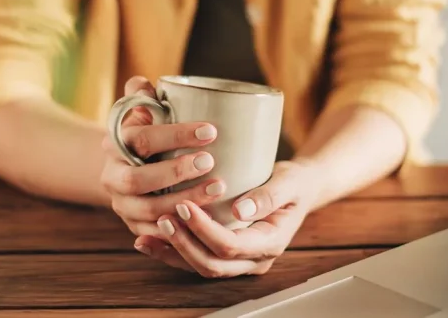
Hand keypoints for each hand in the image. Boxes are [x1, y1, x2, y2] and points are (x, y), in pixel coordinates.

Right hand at [100, 76, 227, 237]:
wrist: (127, 169)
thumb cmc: (147, 134)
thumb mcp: (142, 113)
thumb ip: (143, 97)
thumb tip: (142, 84)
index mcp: (114, 144)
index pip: (141, 139)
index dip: (175, 135)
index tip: (210, 131)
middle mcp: (111, 176)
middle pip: (138, 179)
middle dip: (175, 172)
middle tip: (210, 162)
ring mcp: (122, 204)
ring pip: (149, 209)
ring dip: (184, 200)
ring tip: (218, 189)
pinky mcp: (135, 226)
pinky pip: (154, 233)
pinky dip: (179, 228)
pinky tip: (205, 221)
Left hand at [133, 161, 313, 276]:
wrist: (299, 189)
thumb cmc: (294, 182)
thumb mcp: (289, 181)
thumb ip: (268, 196)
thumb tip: (240, 210)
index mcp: (270, 242)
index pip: (231, 246)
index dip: (204, 229)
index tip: (184, 205)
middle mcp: (254, 259)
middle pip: (212, 263)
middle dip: (184, 243)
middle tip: (163, 217)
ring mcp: (240, 261)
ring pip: (200, 267)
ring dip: (173, 252)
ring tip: (148, 233)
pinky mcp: (226, 254)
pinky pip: (196, 259)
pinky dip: (172, 252)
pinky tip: (150, 240)